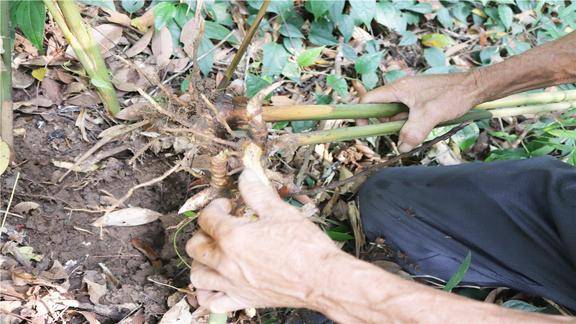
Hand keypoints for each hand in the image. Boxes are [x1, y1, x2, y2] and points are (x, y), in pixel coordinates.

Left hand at [186, 168, 340, 312]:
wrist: (322, 278)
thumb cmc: (306, 248)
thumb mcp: (281, 211)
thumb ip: (257, 192)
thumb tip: (246, 176)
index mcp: (234, 237)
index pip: (207, 218)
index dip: (215, 207)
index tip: (226, 206)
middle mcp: (227, 262)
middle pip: (196, 246)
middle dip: (203, 232)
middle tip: (218, 227)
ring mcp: (233, 283)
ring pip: (198, 275)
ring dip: (201, 262)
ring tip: (213, 254)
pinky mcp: (242, 300)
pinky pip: (212, 302)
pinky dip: (207, 293)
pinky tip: (215, 284)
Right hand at [360, 71, 484, 151]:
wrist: (474, 87)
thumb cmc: (452, 95)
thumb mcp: (430, 116)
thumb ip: (413, 132)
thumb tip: (402, 148)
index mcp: (398, 88)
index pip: (368, 99)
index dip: (362, 114)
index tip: (364, 129)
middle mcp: (402, 89)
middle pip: (381, 109)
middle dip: (385, 124)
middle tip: (398, 133)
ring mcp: (412, 95)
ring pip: (396, 113)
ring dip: (401, 125)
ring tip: (416, 130)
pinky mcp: (421, 100)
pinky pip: (408, 114)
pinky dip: (411, 123)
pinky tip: (424, 126)